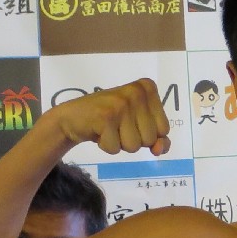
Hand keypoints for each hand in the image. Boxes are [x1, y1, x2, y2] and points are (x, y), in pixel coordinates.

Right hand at [47, 79, 171, 154]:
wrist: (72, 117)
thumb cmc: (110, 120)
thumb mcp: (139, 124)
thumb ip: (158, 138)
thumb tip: (160, 149)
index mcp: (148, 88)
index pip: (164, 129)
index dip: (147, 134)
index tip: (131, 121)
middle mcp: (137, 91)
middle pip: (150, 139)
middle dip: (133, 140)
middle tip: (117, 126)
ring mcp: (121, 103)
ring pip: (134, 146)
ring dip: (119, 143)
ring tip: (108, 128)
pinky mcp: (106, 116)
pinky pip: (115, 148)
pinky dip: (106, 146)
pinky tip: (98, 131)